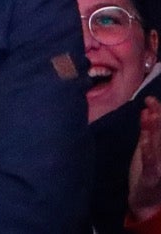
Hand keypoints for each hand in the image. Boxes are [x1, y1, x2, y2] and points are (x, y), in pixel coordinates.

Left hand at [132, 97, 160, 220]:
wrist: (146, 203)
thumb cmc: (149, 173)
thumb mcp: (149, 150)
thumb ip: (148, 133)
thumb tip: (147, 111)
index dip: (160, 114)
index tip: (152, 100)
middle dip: (160, 116)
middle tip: (151, 100)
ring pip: (160, 146)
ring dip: (155, 129)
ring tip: (149, 113)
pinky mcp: (153, 178)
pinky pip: (152, 162)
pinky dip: (149, 149)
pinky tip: (144, 138)